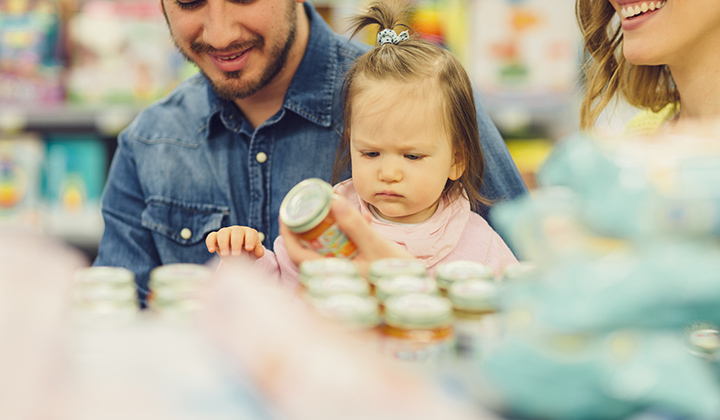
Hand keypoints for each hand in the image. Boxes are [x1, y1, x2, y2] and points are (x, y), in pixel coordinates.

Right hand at [206, 226, 264, 258]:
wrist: (236, 257)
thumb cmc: (247, 254)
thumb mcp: (253, 255)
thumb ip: (257, 253)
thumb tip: (260, 252)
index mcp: (249, 233)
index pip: (251, 233)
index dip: (250, 240)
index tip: (249, 249)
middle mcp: (238, 230)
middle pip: (236, 232)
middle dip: (236, 243)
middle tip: (236, 255)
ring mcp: (226, 232)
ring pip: (223, 232)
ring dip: (223, 243)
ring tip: (225, 255)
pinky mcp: (216, 237)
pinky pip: (211, 236)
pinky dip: (210, 242)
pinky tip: (212, 250)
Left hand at [280, 195, 412, 275]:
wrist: (419, 293)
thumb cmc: (399, 275)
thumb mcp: (377, 246)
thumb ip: (355, 226)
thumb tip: (333, 201)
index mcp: (332, 276)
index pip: (298, 256)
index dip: (289, 234)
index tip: (287, 213)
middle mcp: (334, 278)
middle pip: (308, 250)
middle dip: (309, 226)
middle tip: (313, 203)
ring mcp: (344, 275)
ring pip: (325, 250)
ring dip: (330, 229)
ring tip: (342, 209)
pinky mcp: (355, 271)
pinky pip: (342, 251)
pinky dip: (346, 236)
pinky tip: (363, 222)